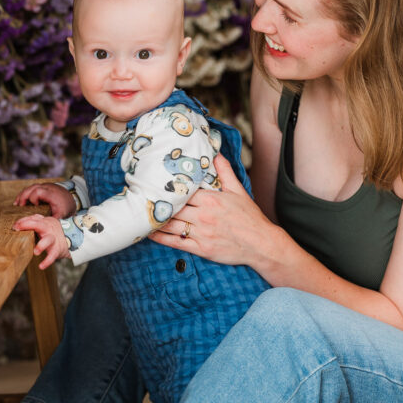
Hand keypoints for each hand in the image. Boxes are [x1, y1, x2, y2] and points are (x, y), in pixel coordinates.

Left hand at [13, 214, 68, 269]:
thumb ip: (34, 223)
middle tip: (17, 229)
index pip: (32, 218)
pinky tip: (41, 266)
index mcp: (45, 221)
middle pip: (39, 224)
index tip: (14, 227)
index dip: (22, 222)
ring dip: (41, 245)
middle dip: (28, 225)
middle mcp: (49, 228)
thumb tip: (17, 225)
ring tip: (36, 252)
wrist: (73, 239)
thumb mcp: (45, 224)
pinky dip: (47, 261)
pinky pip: (52, 255)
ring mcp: (53, 238)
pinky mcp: (57, 249)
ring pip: (48, 240)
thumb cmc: (54, 232)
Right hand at [14, 182, 75, 218]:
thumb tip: (42, 226)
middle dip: (24, 196)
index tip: (33, 207)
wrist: (73, 200)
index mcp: (52, 194)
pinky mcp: (43, 187)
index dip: (33, 199)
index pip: (38, 192)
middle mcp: (49, 188)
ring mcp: (46, 186)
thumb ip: (52, 220)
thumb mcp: (62, 215)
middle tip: (18, 207)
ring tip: (16, 205)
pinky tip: (20, 202)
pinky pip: (32, 188)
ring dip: (23, 195)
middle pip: (32, 188)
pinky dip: (26, 194)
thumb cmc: (66, 209)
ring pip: (31, 187)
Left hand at [153, 155, 278, 273]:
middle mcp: (204, 215)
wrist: (261, 244)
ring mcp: (202, 232)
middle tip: (142, 197)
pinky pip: (176, 242)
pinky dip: (161, 238)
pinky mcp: (201, 248)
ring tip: (141, 214)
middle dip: (158, 202)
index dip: (168, 186)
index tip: (154, 182)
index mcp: (211, 199)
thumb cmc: (250, 217)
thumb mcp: (239, 191)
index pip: (183, 190)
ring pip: (171, 224)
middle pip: (173, 206)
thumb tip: (216, 154)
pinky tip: (149, 233)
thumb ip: (225, 171)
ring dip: (155, 219)